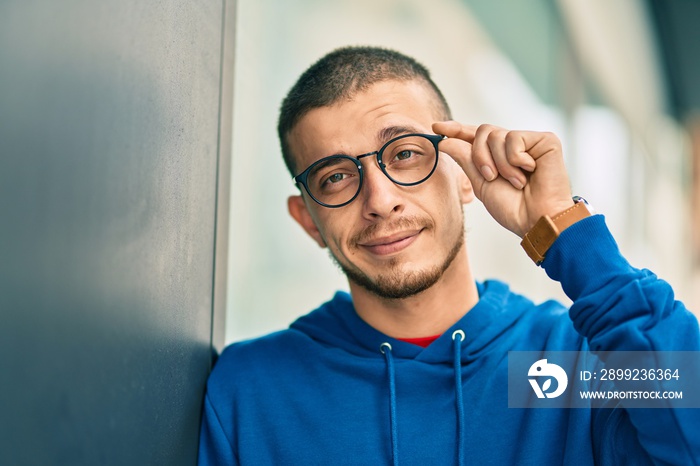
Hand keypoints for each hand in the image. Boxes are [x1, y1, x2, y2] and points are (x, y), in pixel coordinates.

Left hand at [433, 121, 573, 237]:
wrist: (535, 219)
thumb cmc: (512, 207)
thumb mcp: (481, 183)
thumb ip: (465, 159)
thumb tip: (445, 141)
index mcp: (498, 156)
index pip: (475, 136)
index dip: (457, 130)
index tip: (437, 127)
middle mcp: (514, 146)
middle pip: (482, 131)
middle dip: (479, 156)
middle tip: (490, 176)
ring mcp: (530, 141)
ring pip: (496, 135)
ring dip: (499, 163)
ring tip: (516, 181)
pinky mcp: (546, 140)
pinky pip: (515, 138)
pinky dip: (515, 159)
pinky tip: (529, 171)